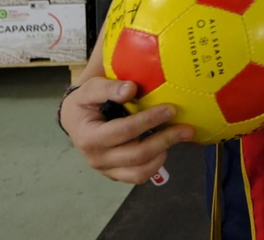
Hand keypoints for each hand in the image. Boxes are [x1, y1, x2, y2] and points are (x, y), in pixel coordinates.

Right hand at [62, 78, 194, 182]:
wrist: (76, 120)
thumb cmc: (86, 102)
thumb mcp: (90, 88)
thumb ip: (109, 88)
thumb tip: (130, 89)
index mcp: (90, 137)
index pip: (124, 131)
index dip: (149, 120)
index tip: (171, 109)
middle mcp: (97, 158)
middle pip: (136, 155)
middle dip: (165, 140)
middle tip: (187, 128)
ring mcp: (106, 169)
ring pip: (140, 172)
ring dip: (163, 154)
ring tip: (177, 137)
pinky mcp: (116, 174)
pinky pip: (138, 176)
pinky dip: (156, 165)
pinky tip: (165, 146)